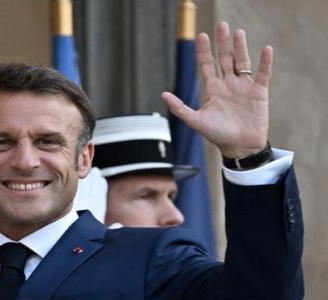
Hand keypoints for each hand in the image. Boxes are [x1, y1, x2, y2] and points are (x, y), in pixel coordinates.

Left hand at [162, 21, 270, 158]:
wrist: (239, 146)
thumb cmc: (217, 135)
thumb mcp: (195, 121)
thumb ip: (180, 107)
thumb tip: (163, 94)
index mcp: (213, 89)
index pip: (207, 65)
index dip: (204, 51)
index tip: (201, 36)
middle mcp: (228, 84)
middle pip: (225, 58)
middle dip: (223, 43)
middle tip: (222, 26)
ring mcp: (243, 87)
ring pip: (242, 62)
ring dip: (240, 47)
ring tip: (238, 32)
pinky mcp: (259, 92)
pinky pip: (262, 74)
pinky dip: (265, 62)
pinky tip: (265, 49)